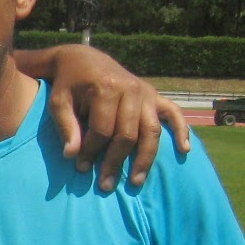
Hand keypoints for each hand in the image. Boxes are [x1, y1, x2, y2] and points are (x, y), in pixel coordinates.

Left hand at [42, 46, 190, 190]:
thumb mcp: (59, 103)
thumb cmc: (69, 84)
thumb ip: (66, 128)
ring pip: (151, 130)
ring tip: (137, 182)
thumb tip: (71, 156)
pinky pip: (174, 114)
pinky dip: (182, 131)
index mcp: (106, 89)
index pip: (102, 130)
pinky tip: (184, 150)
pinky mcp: (155, 96)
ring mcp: (146, 93)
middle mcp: (131, 89)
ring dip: (145, 159)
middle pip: (128, 134)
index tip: (80, 167)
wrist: (84, 59)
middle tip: (105, 185)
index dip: (91, 151)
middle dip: (116, 162)